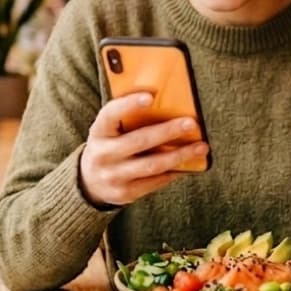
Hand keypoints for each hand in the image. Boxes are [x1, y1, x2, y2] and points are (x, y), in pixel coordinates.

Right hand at [78, 93, 207, 206]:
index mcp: (99, 132)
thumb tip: (162, 100)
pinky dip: (173, 171)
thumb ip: (127, 117)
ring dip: (179, 155)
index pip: (110, 114)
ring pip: (152, 165)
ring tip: (201, 147)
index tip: (150, 96)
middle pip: (139, 141)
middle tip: (191, 123)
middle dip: (168, 131)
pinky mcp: (125, 193)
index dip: (129, 104)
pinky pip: (155, 182)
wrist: (89, 182)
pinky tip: (188, 163)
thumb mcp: (109, 130)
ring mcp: (113, 176)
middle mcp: (103, 154)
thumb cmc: (108, 145)